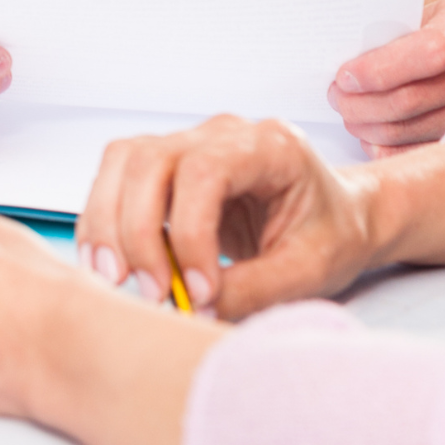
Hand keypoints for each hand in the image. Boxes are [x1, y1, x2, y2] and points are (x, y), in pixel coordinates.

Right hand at [77, 116, 377, 319]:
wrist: (338, 218)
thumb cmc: (331, 236)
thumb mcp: (308, 271)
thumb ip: (253, 289)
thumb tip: (191, 311)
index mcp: (270, 145)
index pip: (206, 172)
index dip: (190, 233)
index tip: (198, 291)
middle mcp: (222, 133)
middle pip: (150, 160)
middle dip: (138, 233)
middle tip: (152, 294)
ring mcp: (189, 143)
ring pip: (122, 163)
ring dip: (109, 224)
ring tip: (117, 280)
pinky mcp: (166, 168)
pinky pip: (117, 181)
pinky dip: (106, 223)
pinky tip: (114, 265)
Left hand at [327, 0, 444, 151]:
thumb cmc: (434, 24)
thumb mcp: (416, 12)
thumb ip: (387, 33)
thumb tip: (340, 71)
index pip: (431, 50)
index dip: (382, 69)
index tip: (345, 77)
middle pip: (419, 96)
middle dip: (366, 103)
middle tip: (337, 99)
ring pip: (420, 128)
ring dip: (374, 127)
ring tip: (350, 116)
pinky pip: (430, 150)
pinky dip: (394, 149)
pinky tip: (372, 138)